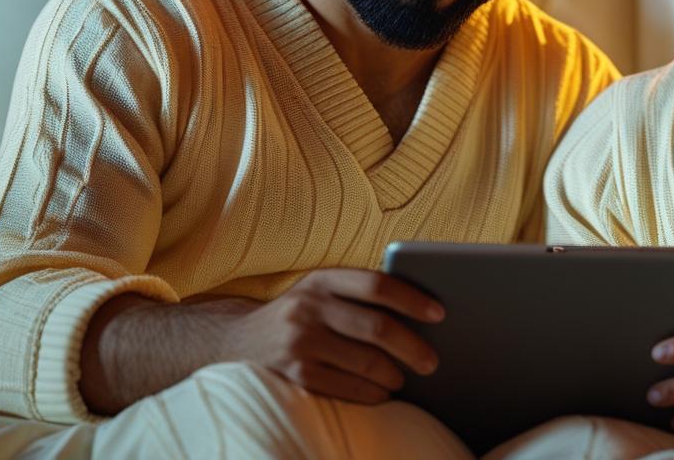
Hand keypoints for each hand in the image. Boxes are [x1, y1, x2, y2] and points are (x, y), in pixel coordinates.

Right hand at [223, 268, 444, 404]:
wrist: (233, 342)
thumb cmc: (297, 317)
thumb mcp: (319, 293)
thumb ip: (357, 296)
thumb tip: (421, 316)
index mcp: (322, 279)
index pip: (377, 284)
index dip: (413, 299)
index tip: (440, 313)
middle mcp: (308, 306)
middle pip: (377, 327)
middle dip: (413, 347)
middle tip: (433, 361)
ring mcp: (299, 341)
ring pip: (366, 361)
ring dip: (394, 374)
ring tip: (406, 378)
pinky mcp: (294, 374)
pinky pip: (346, 387)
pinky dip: (372, 392)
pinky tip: (382, 393)